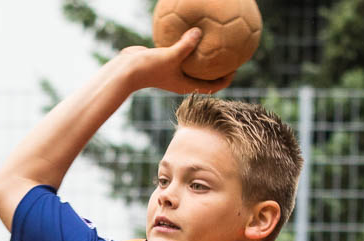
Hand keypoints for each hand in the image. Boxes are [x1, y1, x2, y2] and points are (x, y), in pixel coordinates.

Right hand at [117, 28, 233, 94]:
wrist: (127, 69)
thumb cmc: (149, 68)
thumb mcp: (170, 56)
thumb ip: (186, 45)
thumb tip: (199, 32)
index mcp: (187, 85)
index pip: (213, 86)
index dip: (226, 79)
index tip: (236, 66)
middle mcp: (182, 80)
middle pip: (206, 76)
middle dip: (218, 67)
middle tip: (230, 53)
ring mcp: (174, 71)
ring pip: (194, 64)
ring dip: (203, 56)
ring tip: (213, 41)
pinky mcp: (166, 61)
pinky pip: (182, 53)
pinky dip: (188, 45)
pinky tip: (191, 31)